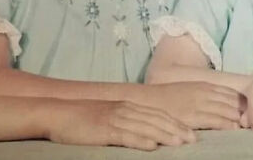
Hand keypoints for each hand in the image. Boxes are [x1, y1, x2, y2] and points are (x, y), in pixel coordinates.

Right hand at [47, 99, 195, 150]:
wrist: (58, 113)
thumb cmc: (83, 118)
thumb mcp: (109, 116)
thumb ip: (127, 121)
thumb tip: (147, 133)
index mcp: (126, 106)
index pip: (157, 114)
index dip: (176, 123)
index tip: (191, 133)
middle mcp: (124, 110)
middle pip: (156, 119)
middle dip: (176, 129)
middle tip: (193, 140)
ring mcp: (114, 119)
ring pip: (145, 127)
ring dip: (164, 135)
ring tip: (180, 143)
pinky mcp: (104, 130)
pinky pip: (126, 136)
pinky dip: (141, 141)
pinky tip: (152, 146)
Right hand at [145, 82, 244, 129]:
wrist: (149, 101)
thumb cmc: (168, 98)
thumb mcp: (189, 91)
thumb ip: (205, 94)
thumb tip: (222, 104)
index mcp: (204, 85)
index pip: (231, 93)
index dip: (243, 103)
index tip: (252, 111)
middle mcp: (204, 93)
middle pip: (232, 101)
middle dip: (244, 111)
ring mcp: (199, 104)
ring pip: (227, 110)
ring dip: (239, 119)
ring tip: (249, 127)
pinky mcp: (193, 116)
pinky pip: (216, 120)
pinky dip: (227, 124)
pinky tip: (234, 129)